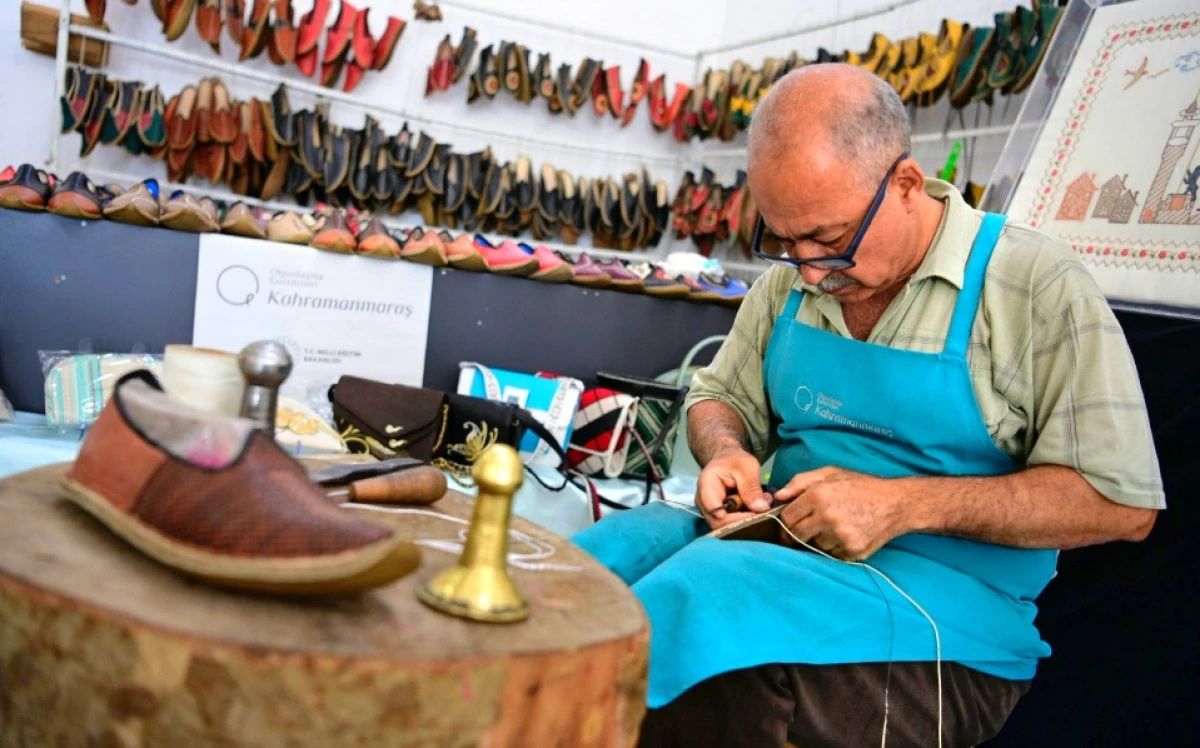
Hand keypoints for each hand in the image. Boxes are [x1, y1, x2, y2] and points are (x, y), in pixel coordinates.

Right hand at [695, 448, 768, 528]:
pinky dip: (745, 517)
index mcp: (706, 486)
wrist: (727, 460)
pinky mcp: (718, 516)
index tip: (756, 512)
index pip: (715, 510)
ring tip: (762, 503)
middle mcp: (703, 502)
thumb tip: (762, 509)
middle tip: (763, 507)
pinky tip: (755, 507)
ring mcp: (709, 511)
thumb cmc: (735, 460)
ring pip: (727, 525)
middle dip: (743, 518)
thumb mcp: (747, 468)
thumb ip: (752, 488)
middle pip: (719, 522)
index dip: (735, 517)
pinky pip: (731, 523)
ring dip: (746, 518)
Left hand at [774, 467, 908, 559]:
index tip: (788, 524)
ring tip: (831, 528)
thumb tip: (777, 496)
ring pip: (814, 546)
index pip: (787, 518)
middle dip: (796, 535)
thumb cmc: (860, 486)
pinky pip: (831, 555)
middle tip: (803, 531)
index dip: (785, 522)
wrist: (896, 503)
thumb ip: (800, 482)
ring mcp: (840, 536)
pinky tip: (844, 535)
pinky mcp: (852, 551)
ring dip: (817, 540)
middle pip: (796, 536)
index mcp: (818, 496)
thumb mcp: (830, 474)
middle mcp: (827, 517)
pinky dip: (833, 548)